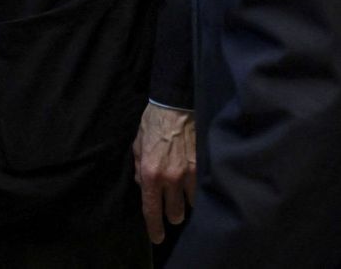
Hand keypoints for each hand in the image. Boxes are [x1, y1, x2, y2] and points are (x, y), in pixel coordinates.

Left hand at [132, 103, 195, 244]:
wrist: (176, 105)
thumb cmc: (154, 124)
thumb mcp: (137, 147)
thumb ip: (140, 171)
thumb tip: (145, 188)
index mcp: (150, 173)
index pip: (152, 210)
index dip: (155, 228)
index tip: (157, 236)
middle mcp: (170, 177)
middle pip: (175, 213)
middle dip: (171, 214)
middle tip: (170, 208)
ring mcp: (189, 173)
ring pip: (190, 204)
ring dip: (185, 203)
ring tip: (183, 196)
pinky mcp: (202, 166)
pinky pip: (201, 190)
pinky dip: (197, 192)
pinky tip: (193, 186)